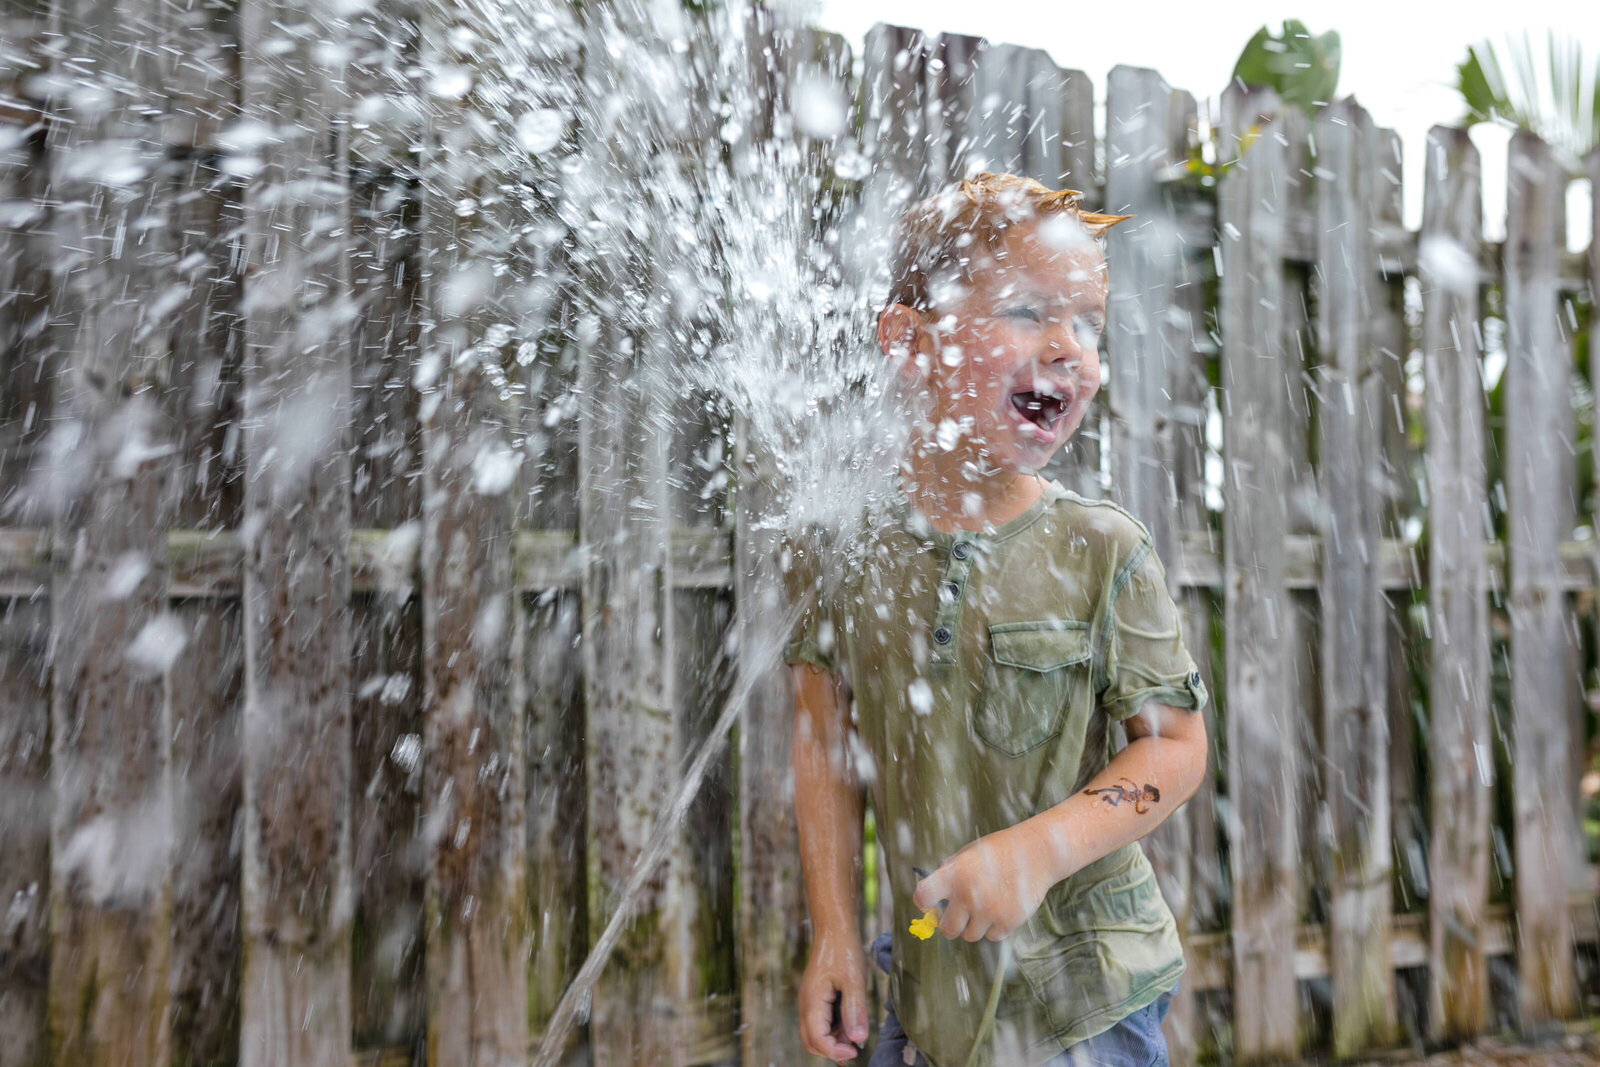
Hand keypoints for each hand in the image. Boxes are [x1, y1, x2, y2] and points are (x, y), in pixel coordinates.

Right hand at [798, 928, 869, 1061]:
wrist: (833, 928)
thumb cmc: (843, 950)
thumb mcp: (853, 980)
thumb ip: (854, 1010)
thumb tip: (858, 1039)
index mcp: (812, 1002)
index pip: (817, 1040)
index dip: (835, 1051)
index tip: (856, 1049)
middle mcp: (806, 1005)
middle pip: (811, 1042)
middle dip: (832, 1050)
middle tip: (855, 1046)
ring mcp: (810, 1002)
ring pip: (816, 1034)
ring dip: (834, 1041)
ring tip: (855, 1032)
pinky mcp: (816, 999)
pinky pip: (821, 1023)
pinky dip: (834, 1030)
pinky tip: (851, 1023)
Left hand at [912, 823, 1061, 942]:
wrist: (1036, 853)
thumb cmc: (998, 851)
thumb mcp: (968, 853)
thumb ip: (948, 872)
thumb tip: (929, 896)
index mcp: (954, 874)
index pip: (923, 896)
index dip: (924, 902)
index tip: (930, 903)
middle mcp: (968, 895)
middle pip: (947, 929)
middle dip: (950, 923)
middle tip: (958, 914)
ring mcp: (989, 911)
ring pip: (969, 936)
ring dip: (974, 925)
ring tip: (985, 906)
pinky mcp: (1008, 922)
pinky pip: (992, 936)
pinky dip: (994, 927)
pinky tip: (1001, 908)